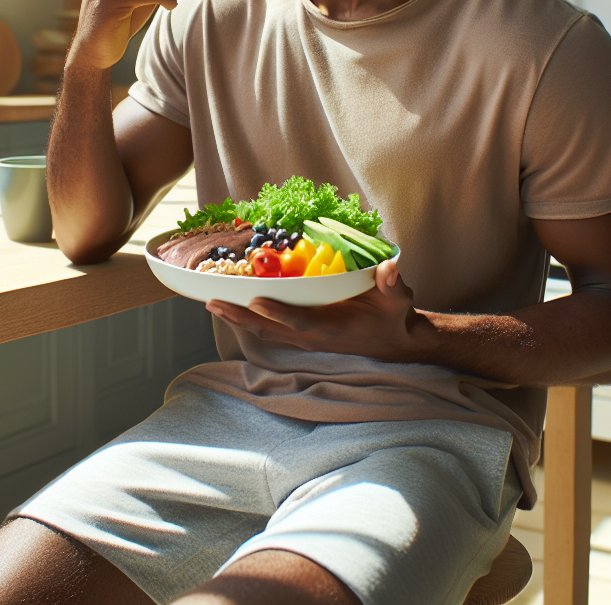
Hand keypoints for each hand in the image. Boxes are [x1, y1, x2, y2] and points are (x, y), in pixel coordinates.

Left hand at [206, 259, 432, 359]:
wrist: (393, 341)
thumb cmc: (393, 316)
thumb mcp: (398, 299)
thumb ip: (393, 284)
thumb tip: (389, 268)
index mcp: (333, 328)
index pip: (302, 322)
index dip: (279, 313)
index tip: (256, 301)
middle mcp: (313, 337)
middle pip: (271, 329)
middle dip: (241, 316)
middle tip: (212, 302)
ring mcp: (305, 337)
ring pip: (265, 331)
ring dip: (238, 318)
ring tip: (212, 303)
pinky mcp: (301, 334)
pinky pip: (269, 327)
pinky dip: (248, 317)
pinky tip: (231, 305)